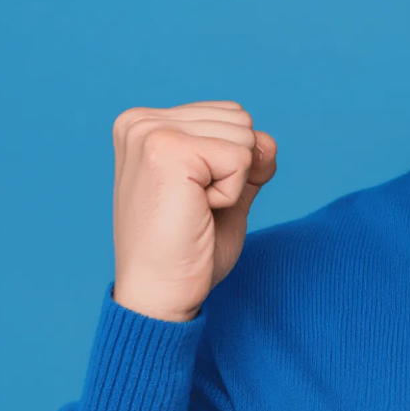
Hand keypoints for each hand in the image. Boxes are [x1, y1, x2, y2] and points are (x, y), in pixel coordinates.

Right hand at [111, 101, 277, 322]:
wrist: (159, 295)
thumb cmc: (186, 251)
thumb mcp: (225, 192)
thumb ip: (247, 159)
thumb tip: (268, 141)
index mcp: (146, 125)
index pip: (230, 116)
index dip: (232, 165)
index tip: (191, 200)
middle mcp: (141, 121)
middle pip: (241, 120)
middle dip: (235, 170)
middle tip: (193, 208)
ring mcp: (150, 132)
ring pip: (245, 137)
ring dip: (232, 182)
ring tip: (192, 209)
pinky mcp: (166, 149)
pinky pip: (241, 158)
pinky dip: (231, 194)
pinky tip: (196, 212)